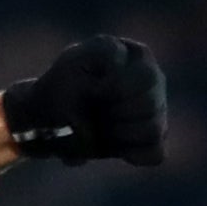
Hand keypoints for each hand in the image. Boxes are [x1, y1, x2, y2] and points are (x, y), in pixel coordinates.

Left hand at [1, 35, 166, 165]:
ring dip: (119, 133)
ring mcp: (157, 110)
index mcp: (137, 56)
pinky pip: (155, 153)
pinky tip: (113, 144)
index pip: (143, 78)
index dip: (112, 90)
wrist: (48, 120)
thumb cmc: (62, 88)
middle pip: (151, 104)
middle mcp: (154, 80)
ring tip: (101, 126)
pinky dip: (131, 152)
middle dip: (115, 112)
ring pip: (154, 129)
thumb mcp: (75, 61)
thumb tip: (123, 62)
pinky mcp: (153, 139)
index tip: (90, 90)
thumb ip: (104, 52)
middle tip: (94, 111)